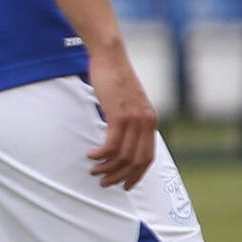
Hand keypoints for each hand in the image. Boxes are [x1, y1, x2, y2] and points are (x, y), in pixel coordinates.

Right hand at [85, 46, 158, 189]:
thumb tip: (120, 135)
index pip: (148, 157)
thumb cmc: (115, 77)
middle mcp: (146, 122)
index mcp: (151, 121)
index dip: (136, 174)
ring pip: (123, 155)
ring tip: (94, 171)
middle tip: (105, 183)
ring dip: (107, 168)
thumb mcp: (128, 101)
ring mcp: (134, 119)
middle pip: (137, 161)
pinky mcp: (119, 115)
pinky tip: (90, 155)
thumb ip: (130, 118)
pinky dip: (101, 154)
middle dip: (120, 176)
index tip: (125, 185)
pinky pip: (112, 144)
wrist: (111, 56)